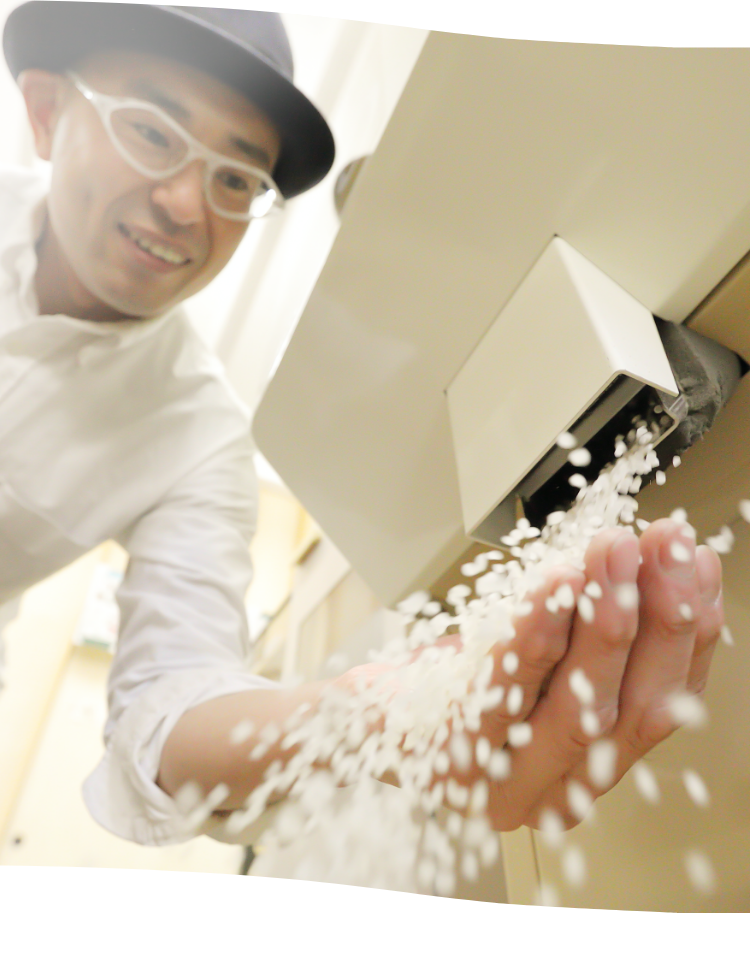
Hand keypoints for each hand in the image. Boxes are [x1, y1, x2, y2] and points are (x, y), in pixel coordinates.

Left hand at [464, 519, 722, 831]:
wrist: (372, 718)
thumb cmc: (460, 687)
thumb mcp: (542, 662)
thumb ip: (596, 632)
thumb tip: (656, 561)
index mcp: (587, 771)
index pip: (659, 707)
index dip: (687, 636)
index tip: (697, 568)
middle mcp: (552, 788)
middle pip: (626, 711)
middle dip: (656, 622)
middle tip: (663, 551)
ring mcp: (502, 781)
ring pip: (576, 709)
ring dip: (604, 624)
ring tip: (616, 557)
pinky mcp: (453, 753)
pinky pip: (504, 689)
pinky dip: (536, 633)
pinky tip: (556, 589)